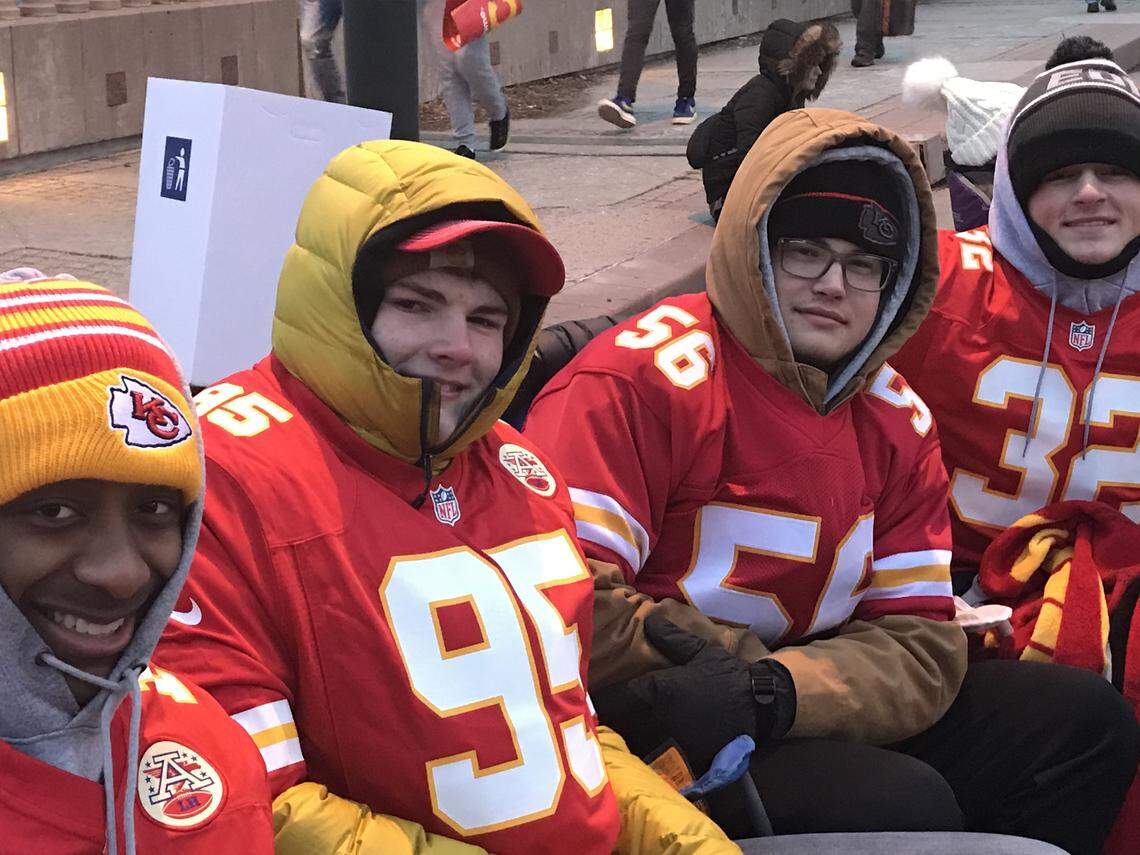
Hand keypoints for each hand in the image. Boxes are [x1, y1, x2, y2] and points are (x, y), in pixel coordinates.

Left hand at [598, 614, 793, 775]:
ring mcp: (671, 742)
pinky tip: (636, 758)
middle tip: (589, 721)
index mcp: (658, 689)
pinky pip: (655, 763)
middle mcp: (659, 718)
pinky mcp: (684, 761)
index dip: (597, 700)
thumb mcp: (699, 651)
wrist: (760, 706)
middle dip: (605, 724)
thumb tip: (649, 618)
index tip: (580, 699)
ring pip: (634, 746)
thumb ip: (671, 638)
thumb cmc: (726, 675)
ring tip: (607, 741)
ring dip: (621, 743)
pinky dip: (643, 760)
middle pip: (618, 726)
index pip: (615, 698)